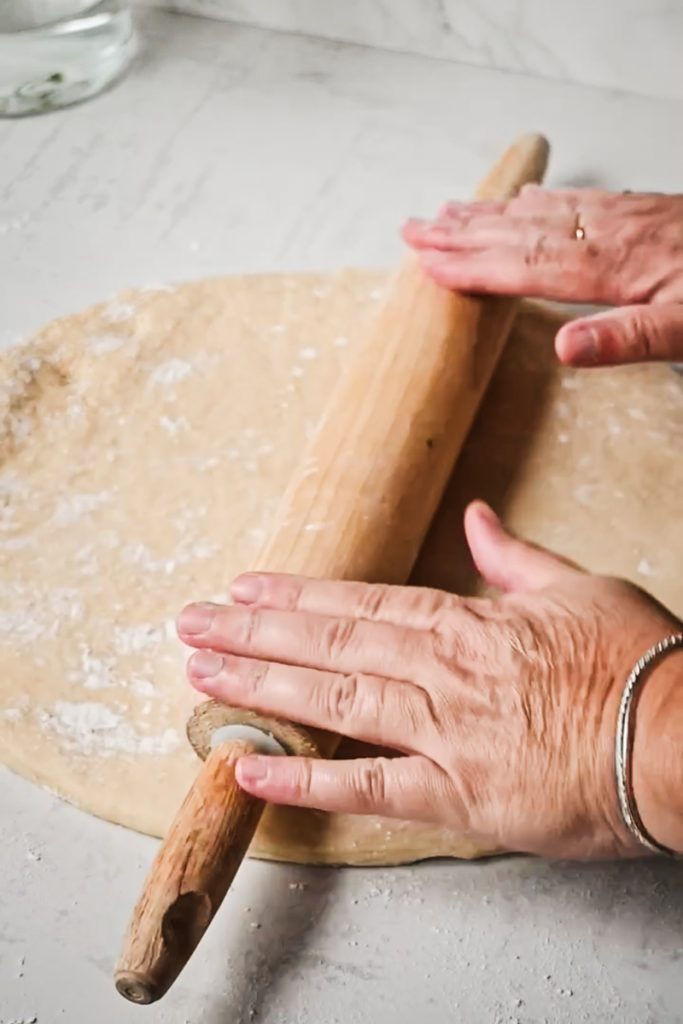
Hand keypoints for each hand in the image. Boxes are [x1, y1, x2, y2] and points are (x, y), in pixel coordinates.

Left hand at [177, 503, 681, 858]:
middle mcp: (439, 669)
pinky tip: (246, 765)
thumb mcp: (578, 587)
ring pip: (330, 698)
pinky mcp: (457, 794)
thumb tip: (477, 517)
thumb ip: (514, 557)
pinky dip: (302, 778)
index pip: (359, 601)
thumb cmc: (637, 661)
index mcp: (466, 620)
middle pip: (327, 642)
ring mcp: (442, 730)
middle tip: (188, 622)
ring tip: (198, 672)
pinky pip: (365, 787)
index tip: (243, 586)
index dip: (294, 595)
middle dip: (251, 631)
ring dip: (257, 684)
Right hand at [403, 187, 682, 366]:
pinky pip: (572, 201)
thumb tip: (561, 350)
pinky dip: (536, 202)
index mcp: (609, 267)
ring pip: (539, 212)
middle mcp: (605, 234)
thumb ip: (626, 339)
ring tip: (445, 211)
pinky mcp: (636, 212)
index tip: (425, 262)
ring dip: (487, 214)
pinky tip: (522, 200)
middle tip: (412, 229)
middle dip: (460, 232)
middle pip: (518, 232)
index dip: (471, 265)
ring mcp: (619, 218)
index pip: (523, 266)